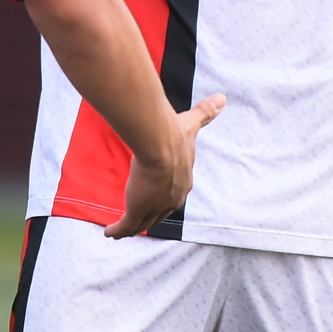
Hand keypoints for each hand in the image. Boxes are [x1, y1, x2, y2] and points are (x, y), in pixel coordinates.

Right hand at [105, 93, 224, 237]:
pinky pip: (126, 226)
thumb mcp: (191, 124)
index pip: (174, 196)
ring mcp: (154, 207)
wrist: (160, 144)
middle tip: (139, 217)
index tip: (157, 198)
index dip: (165, 199)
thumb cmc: (174, 134)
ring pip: (142, 223)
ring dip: (132, 227)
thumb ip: (205, 113)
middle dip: (150, 217)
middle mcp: (171, 199)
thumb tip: (222, 99)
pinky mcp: (137, 210)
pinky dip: (118, 231)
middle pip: (159, 214)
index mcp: (183, 182)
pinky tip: (110, 233)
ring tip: (121, 230)